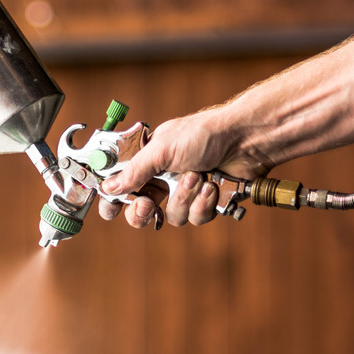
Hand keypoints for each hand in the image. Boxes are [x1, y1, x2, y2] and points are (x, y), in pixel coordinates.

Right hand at [97, 108, 272, 227]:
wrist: (245, 140)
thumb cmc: (203, 135)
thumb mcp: (161, 150)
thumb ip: (134, 171)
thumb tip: (108, 188)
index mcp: (146, 162)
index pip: (120, 187)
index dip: (113, 201)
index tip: (112, 209)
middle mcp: (162, 179)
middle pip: (139, 211)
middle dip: (142, 212)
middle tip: (147, 205)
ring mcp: (183, 192)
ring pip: (170, 217)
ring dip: (183, 199)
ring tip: (197, 177)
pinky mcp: (204, 203)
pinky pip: (195, 218)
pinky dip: (203, 204)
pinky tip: (211, 186)